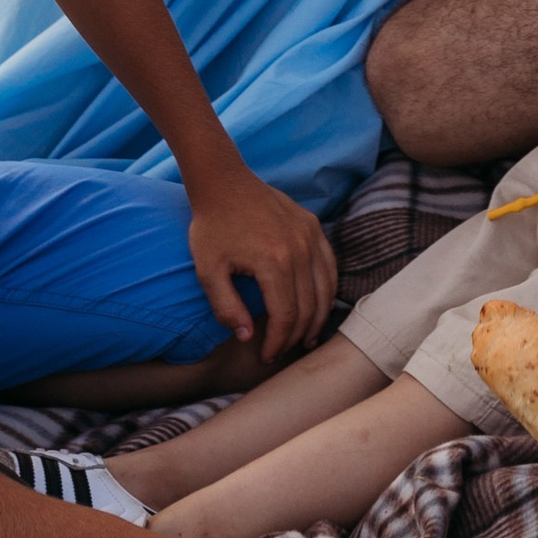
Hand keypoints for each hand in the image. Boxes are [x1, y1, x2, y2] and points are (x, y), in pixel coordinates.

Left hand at [186, 166, 336, 361]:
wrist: (224, 182)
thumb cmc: (212, 227)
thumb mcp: (207, 271)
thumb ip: (226, 308)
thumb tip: (247, 336)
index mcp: (274, 262)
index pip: (286, 316)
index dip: (278, 342)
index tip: (266, 355)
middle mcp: (299, 249)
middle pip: (309, 306)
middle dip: (296, 336)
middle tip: (282, 351)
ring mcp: (310, 235)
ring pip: (326, 288)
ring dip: (318, 317)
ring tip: (306, 338)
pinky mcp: (313, 225)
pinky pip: (329, 264)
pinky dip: (328, 289)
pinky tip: (318, 304)